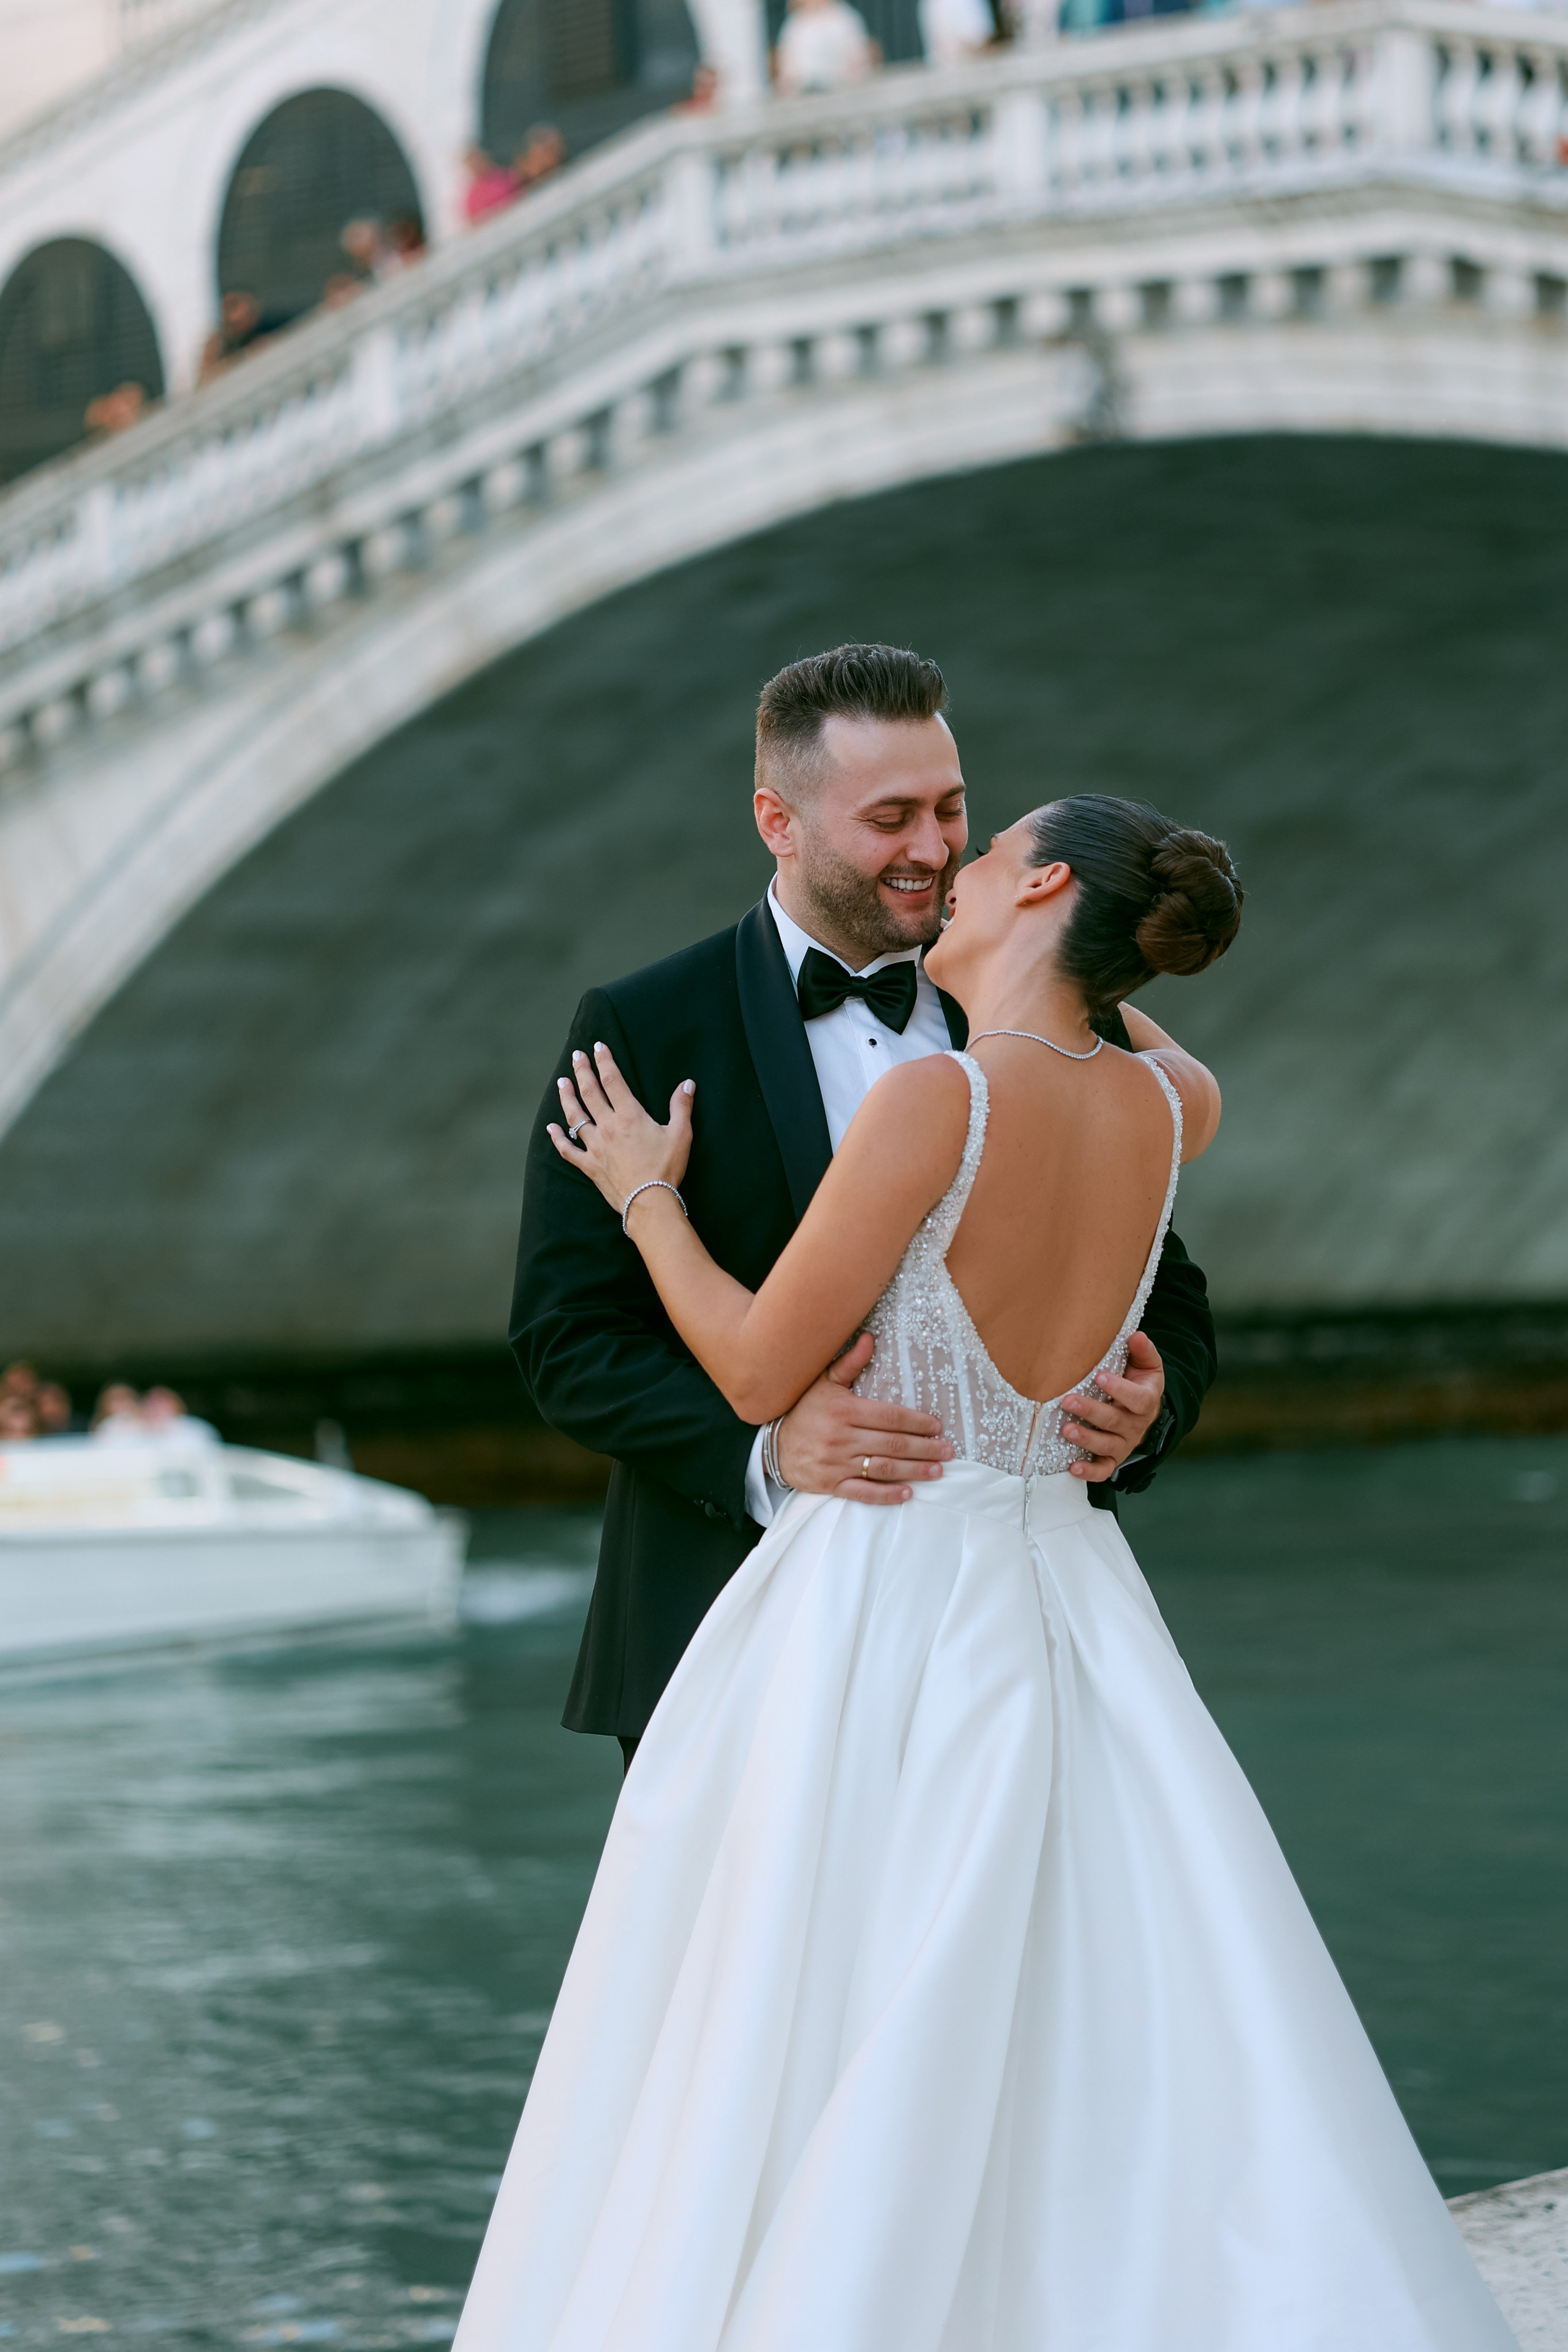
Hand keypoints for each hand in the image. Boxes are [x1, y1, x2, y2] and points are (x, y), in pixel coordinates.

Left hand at [548, 1041, 693, 1219]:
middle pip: (590, 1093)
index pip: (613, 1080)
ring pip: (575, 1117)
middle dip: (582, 1071)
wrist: (649, 1202)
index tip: (598, 1046)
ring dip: (567, 1097)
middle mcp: (607, 1127)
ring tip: (562, 1082)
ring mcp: (595, 1146)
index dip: (605, 1061)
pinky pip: (568, 1151)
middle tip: (576, 1056)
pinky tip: (550, 1129)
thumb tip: (687, 1084)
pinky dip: (557, 1139)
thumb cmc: (666, 1169)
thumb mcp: (680, 1135)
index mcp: (629, 1115)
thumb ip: (681, 1107)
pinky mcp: (589, 1165)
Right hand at [774, 1333, 952, 1505]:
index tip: (937, 1426)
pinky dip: (887, 1495)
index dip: (916, 1422)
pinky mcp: (832, 1485)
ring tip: (938, 1471)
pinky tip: (908, 1493)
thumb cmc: (805, 1411)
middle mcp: (842, 1438)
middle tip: (948, 1451)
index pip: (889, 1417)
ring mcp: (837, 1464)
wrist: (773, 1446)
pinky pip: (863, 1492)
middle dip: (924, 1448)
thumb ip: (849, 1363)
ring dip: (914, 1470)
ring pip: (883, 1468)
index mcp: (844, 1410)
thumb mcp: (823, 1383)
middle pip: (892, 1444)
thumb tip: (870, 1338)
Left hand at [1060, 1330, 1165, 1482]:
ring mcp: (1124, 1444)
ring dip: (1087, 1440)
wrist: (1142, 1408)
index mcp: (1146, 1400)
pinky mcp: (1113, 1459)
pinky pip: (1104, 1470)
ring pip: (1108, 1446)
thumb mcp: (1146, 1365)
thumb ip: (1142, 1350)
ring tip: (1066, 1430)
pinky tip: (1072, 1467)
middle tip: (1068, 1400)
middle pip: (1116, 1422)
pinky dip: (1089, 1472)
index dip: (1120, 1389)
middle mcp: (1136, 1426)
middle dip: (1092, 1412)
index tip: (1099, 1376)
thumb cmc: (1138, 1381)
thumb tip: (1136, 1335)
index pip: (1138, 1399)